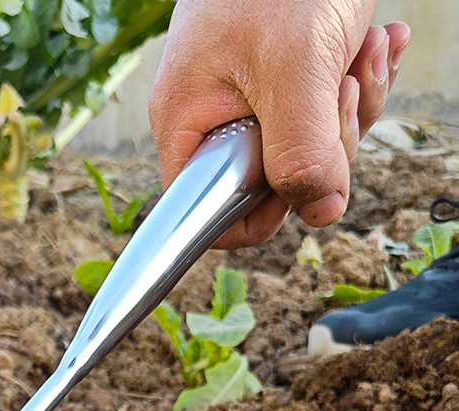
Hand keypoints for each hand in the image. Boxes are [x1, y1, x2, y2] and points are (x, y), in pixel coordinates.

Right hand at [149, 0, 410, 247]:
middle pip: (270, 183)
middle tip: (341, 92)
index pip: (208, 211)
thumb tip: (321, 211)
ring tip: (363, 51)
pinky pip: (322, 111)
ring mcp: (249, 99)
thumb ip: (303, 150)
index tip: (302, 179)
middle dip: (325, 147)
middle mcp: (213, 118)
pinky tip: (374, 44)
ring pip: (305, 148)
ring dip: (350, 108)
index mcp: (189, 123)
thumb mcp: (295, 67)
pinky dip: (357, 83)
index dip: (260, 213)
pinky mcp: (283, 80)